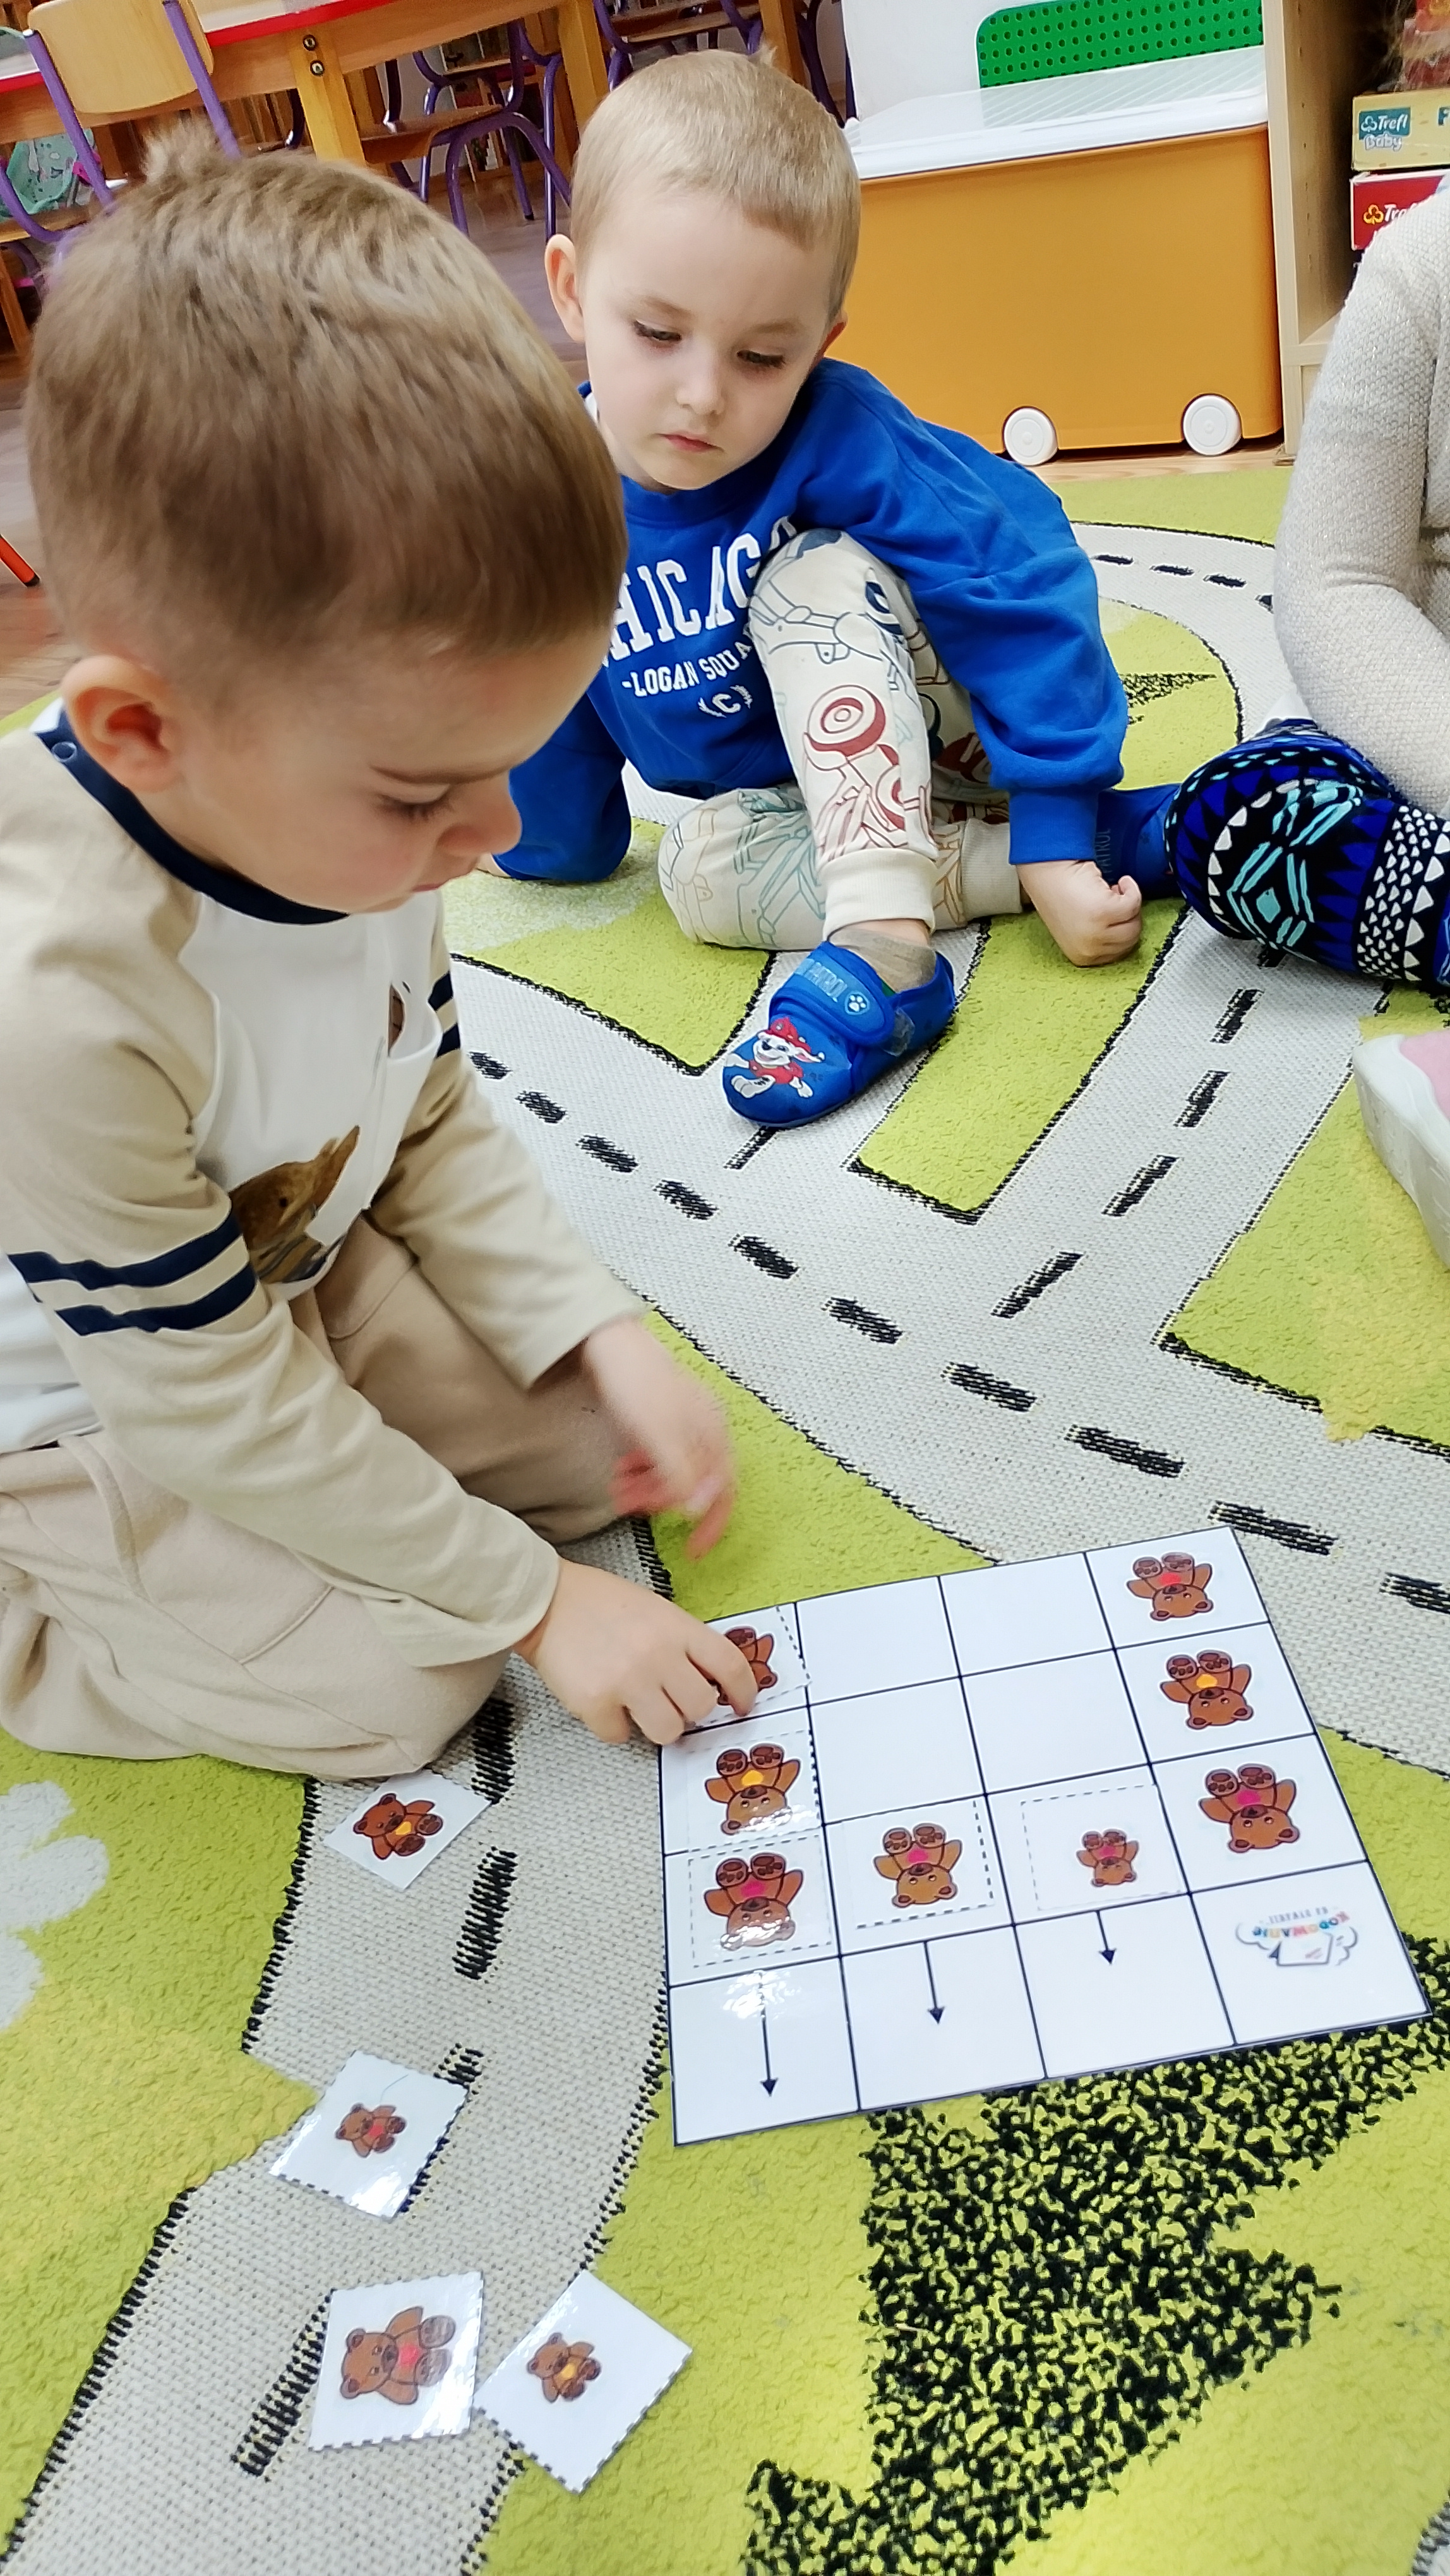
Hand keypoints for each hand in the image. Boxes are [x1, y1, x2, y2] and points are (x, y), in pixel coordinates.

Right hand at [513, 1558, 756, 1744]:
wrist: (544, 1600)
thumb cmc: (604, 1604)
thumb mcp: (657, 1611)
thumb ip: (685, 1643)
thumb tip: (712, 1684)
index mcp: (678, 1628)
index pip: (730, 1666)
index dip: (745, 1692)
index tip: (742, 1706)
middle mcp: (658, 1656)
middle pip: (701, 1707)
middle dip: (690, 1709)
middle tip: (673, 1700)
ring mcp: (627, 1681)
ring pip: (668, 1731)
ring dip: (657, 1724)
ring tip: (639, 1705)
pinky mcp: (594, 1704)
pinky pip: (620, 1736)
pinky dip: (613, 1725)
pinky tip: (603, 1702)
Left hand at [584, 1315, 734, 1555]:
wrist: (609, 1342)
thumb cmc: (635, 1383)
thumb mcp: (658, 1436)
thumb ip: (681, 1474)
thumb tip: (699, 1510)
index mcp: (713, 1432)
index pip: (724, 1490)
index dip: (712, 1524)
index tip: (694, 1551)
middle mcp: (705, 1429)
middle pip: (696, 1483)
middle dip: (664, 1501)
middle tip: (633, 1508)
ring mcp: (684, 1424)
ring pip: (675, 1471)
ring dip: (649, 1488)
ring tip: (620, 1491)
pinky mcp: (662, 1420)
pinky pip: (660, 1457)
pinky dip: (643, 1470)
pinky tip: (623, 1471)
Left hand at [1017, 859, 1141, 965]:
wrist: (1047, 870)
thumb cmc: (1063, 893)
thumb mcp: (1081, 927)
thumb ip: (1103, 936)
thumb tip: (1128, 926)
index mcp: (1081, 957)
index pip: (1121, 952)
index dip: (1123, 928)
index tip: (1116, 914)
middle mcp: (1088, 949)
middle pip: (1131, 940)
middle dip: (1129, 917)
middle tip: (1116, 899)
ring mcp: (1095, 933)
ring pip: (1134, 924)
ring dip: (1130, 904)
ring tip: (1114, 891)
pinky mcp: (1102, 912)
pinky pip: (1133, 904)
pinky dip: (1132, 890)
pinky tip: (1120, 882)